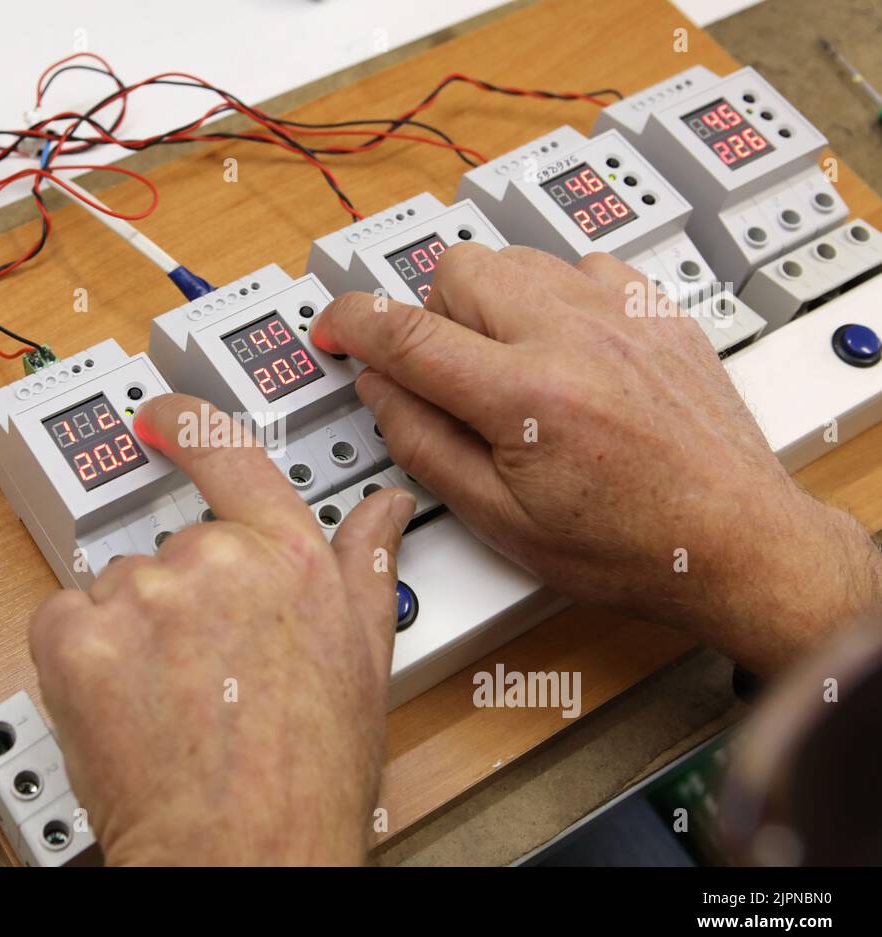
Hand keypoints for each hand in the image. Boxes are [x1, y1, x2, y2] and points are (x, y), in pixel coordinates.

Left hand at [29, 393, 416, 864]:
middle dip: (180, 599)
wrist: (243, 854)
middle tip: (204, 670)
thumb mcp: (365, 660)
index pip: (230, 456)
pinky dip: (80, 657)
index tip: (161, 411)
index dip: (188, 423)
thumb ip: (368, 564)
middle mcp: (215, 560)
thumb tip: (386, 509)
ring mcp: (142, 595)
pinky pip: (63, 620)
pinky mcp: (76, 637)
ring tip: (170, 700)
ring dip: (131, 632)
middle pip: (172, 546)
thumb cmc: (308, 777)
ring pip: (116, 587)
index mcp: (289, 556)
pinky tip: (123, 705)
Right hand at [311, 244, 881, 673]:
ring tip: (505, 365)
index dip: (351, 321)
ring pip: (515, 257)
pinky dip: (551, 297)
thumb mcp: (500, 522)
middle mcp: (574, 336)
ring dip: (487, 302)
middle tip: (443, 374)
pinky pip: (579, 265)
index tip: (334, 327)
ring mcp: (622, 315)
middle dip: (429, 314)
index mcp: (527, 395)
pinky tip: (560, 348)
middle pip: (457, 268)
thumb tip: (379, 388)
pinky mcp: (656, 310)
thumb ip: (424, 445)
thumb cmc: (631, 546)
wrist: (735, 541)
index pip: (406, 331)